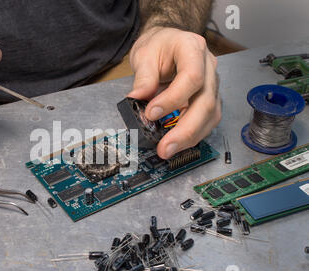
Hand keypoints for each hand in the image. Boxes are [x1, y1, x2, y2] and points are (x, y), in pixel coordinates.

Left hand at [128, 27, 220, 158]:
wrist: (169, 43)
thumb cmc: (159, 45)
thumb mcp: (144, 54)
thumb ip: (143, 77)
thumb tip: (137, 99)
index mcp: (193, 48)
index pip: (192, 77)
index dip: (173, 99)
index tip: (151, 114)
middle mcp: (209, 67)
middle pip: (206, 102)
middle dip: (185, 129)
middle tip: (165, 147)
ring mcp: (212, 84)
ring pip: (210, 115)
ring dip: (190, 137)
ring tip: (168, 150)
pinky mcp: (210, 99)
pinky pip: (207, 121)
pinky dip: (193, 135)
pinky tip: (178, 144)